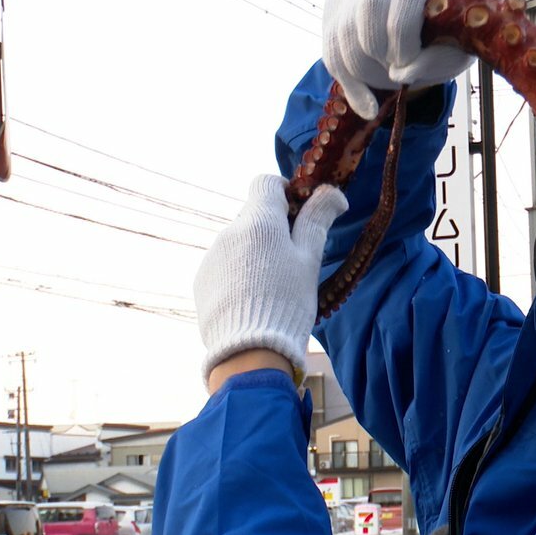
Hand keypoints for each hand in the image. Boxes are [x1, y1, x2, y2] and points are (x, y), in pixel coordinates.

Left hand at [194, 175, 347, 386]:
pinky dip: (239, 273)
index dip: (285, 192)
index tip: (299, 214)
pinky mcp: (202, 280)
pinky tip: (253, 300)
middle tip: (293, 260)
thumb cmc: (288, 301)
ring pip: (240, 241)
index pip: (265, 183)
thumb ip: (317, 220)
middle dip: (273, 229)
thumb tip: (333, 192)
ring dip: (255, 252)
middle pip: (254, 215)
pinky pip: (225, 264)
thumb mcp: (309, 260)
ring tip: (272, 287)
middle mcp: (229, 232)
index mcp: (258, 221)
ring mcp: (212, 256)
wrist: (249, 351)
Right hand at [322, 0, 474, 118]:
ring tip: (384, 84)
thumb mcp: (455, 50)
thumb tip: (402, 72)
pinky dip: (347, 81)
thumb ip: (438, 58)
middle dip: (379, 51)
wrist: (423, 30)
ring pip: (343, 28)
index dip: (403, 32)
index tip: (408, 63)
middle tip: (395, 74)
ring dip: (362, 68)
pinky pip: (330, 45)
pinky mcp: (335, 3)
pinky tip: (366, 104)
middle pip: (368, 5)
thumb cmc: (444, 39)